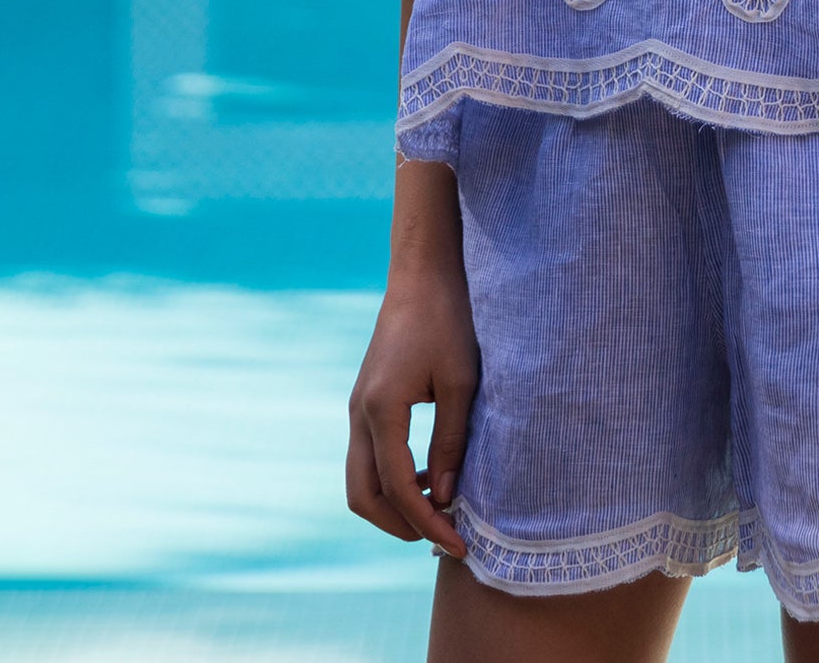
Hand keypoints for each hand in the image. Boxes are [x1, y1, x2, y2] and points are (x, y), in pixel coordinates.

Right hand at [346, 263, 478, 556]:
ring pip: (360, 480)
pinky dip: (391, 479)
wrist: (422, 275)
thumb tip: (448, 497)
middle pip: (363, 497)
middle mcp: (359, 414)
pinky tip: (430, 476)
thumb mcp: (460, 381)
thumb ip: (451, 440)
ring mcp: (357, 407)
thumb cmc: (447, 320)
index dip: (428, 523)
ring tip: (439, 512)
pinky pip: (368, 456)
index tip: (459, 542)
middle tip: (443, 537)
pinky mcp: (365, 400)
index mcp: (381, 410)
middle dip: (400, 525)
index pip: (399, 489)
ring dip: (393, 505)